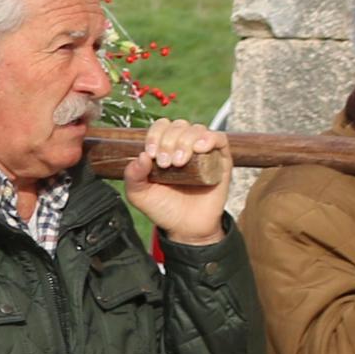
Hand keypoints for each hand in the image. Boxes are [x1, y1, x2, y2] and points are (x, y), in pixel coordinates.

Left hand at [117, 119, 232, 246]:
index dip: (155, 135)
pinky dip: (209, 138)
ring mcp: (203, 152)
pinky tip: (200, 149)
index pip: (161, 127)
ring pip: (197, 130)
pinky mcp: (221, 160)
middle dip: (169, 141)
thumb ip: (133, 176)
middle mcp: (184, 146)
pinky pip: (219, 138)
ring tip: (180, 163)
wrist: (187, 228)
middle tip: (166, 164)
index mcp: (165, 148)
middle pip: (178, 126)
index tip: (151, 154)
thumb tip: (141, 156)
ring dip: (185, 141)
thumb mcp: (140, 195)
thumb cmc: (164, 209)